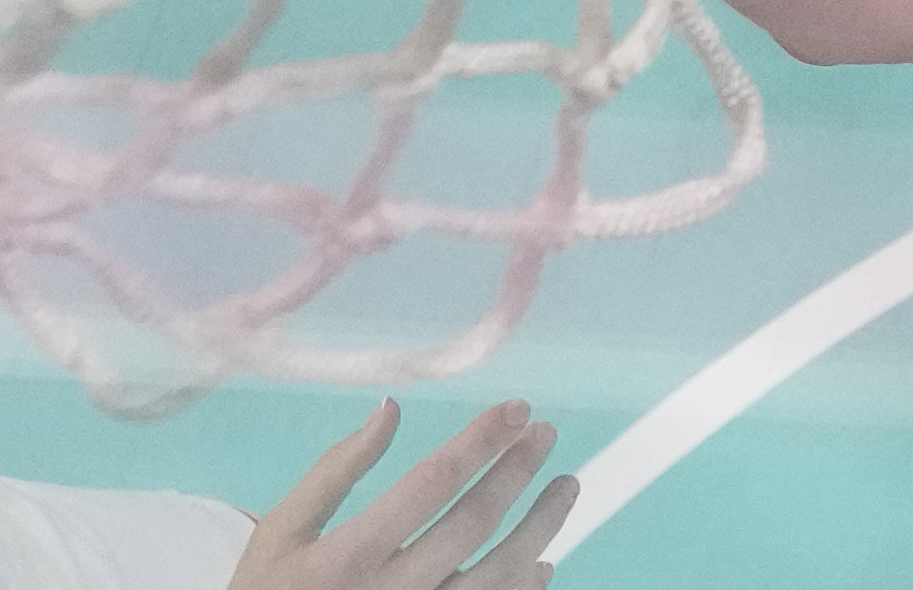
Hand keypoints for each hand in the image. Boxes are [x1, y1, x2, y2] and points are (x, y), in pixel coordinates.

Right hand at [236, 397, 572, 589]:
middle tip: (544, 433)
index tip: (516, 408)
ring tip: (565, 486)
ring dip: (541, 527)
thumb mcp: (282, 533)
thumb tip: (391, 406)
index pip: (429, 486)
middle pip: (472, 525)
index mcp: (343, 559)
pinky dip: (523, 586)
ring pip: (498, 575)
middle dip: (516, 472)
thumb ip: (334, 471)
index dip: (480, 442)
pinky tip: (539, 557)